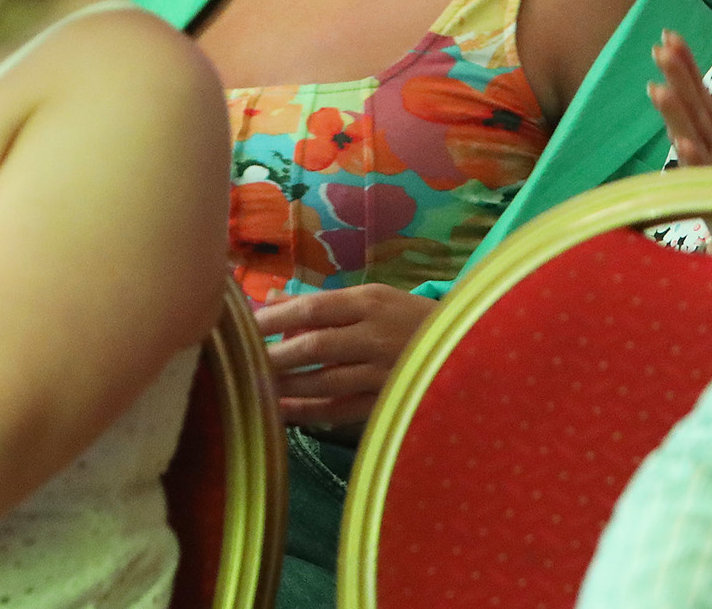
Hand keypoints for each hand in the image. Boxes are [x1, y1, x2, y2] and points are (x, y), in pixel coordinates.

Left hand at [252, 285, 435, 428]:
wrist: (468, 348)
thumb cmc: (408, 318)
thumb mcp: (371, 298)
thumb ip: (322, 303)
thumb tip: (271, 301)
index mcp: (370, 302)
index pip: (313, 308)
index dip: (275, 319)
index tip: (245, 325)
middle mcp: (375, 335)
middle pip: (315, 346)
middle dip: (275, 356)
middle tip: (243, 361)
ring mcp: (382, 372)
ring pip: (324, 382)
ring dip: (286, 387)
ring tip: (254, 387)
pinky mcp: (386, 401)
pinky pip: (340, 410)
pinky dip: (309, 413)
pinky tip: (283, 413)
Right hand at [649, 31, 711, 254]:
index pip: (698, 93)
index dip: (686, 65)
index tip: (670, 36)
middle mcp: (709, 150)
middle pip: (690, 109)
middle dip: (676, 81)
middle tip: (660, 49)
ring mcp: (709, 176)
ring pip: (688, 139)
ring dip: (673, 117)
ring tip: (658, 89)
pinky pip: (703, 180)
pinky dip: (693, 163)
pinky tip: (684, 145)